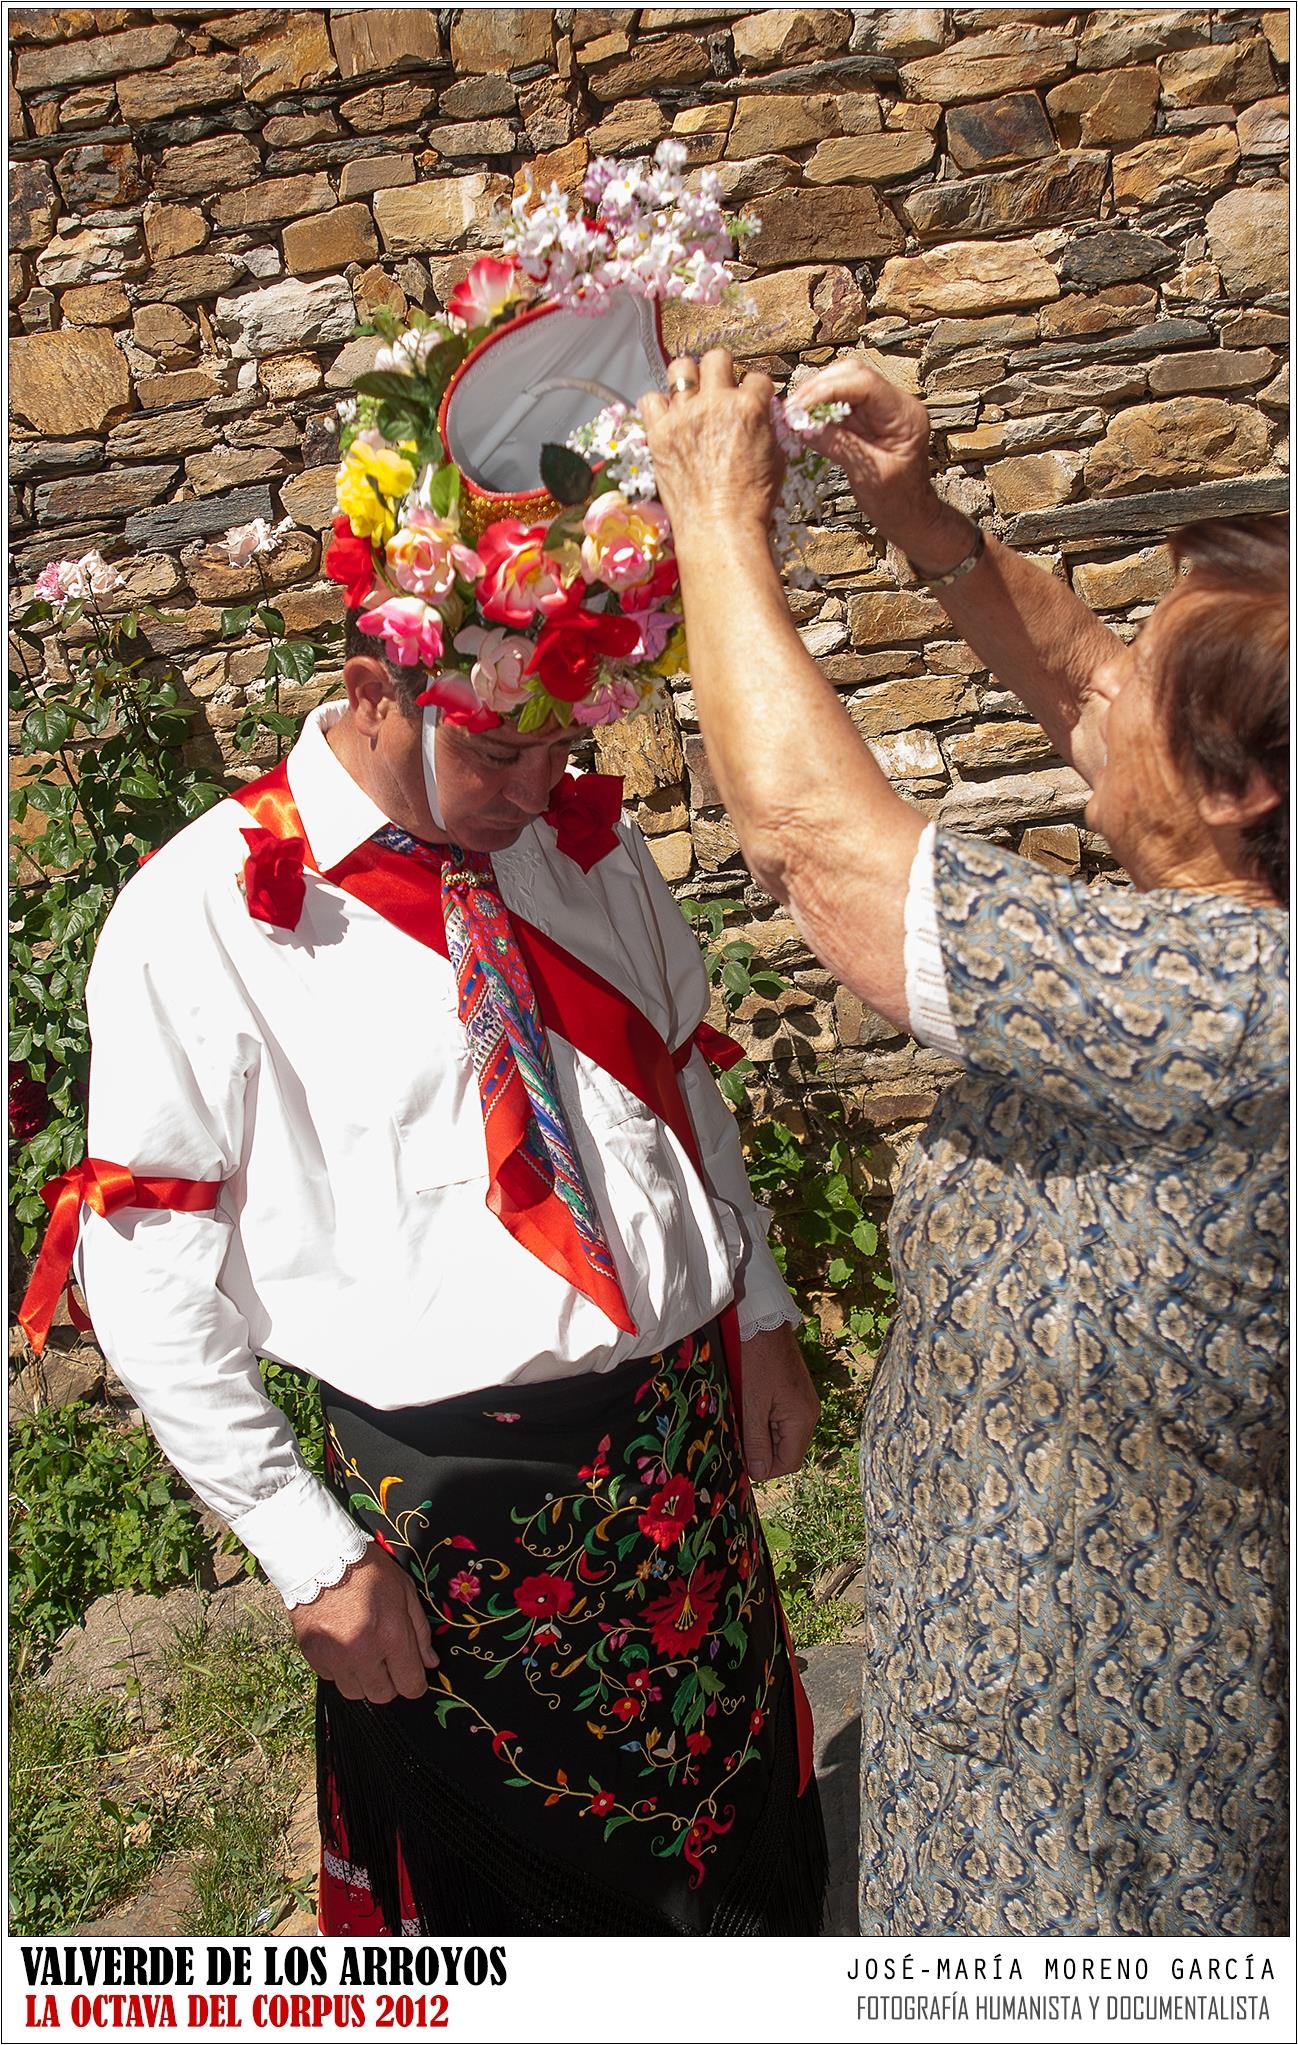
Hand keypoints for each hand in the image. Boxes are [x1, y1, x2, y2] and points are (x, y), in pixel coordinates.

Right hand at [290, 1542, 437, 1704]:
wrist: (319, 1557)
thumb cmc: (368, 1570)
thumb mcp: (404, 1591)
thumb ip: (419, 1631)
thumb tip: (429, 1663)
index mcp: (390, 1636)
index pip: (410, 1685)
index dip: (416, 1684)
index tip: (414, 1676)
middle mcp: (362, 1653)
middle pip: (382, 1695)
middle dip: (390, 1683)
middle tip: (388, 1660)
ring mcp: (334, 1657)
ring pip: (355, 1693)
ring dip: (364, 1679)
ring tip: (364, 1653)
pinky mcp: (312, 1656)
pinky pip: (331, 1678)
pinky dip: (340, 1669)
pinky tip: (343, 1646)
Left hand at [639, 348, 783, 541]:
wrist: (720, 528)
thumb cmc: (752, 502)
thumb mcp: (776, 460)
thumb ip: (767, 429)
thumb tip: (762, 417)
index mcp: (749, 408)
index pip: (757, 378)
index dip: (755, 391)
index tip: (751, 402)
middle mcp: (715, 404)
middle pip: (717, 359)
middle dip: (722, 371)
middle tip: (720, 390)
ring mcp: (684, 416)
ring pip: (680, 368)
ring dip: (688, 378)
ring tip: (690, 396)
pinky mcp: (659, 433)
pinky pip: (650, 400)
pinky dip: (658, 406)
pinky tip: (668, 419)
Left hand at [739, 1324, 818, 1483]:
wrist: (760, 1319)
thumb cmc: (755, 1358)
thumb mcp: (751, 1403)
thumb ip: (756, 1440)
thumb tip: (760, 1472)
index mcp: (803, 1418)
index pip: (789, 1463)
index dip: (764, 1468)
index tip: (740, 1459)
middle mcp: (808, 1412)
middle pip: (786, 1449)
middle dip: (761, 1449)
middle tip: (735, 1437)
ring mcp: (801, 1401)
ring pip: (780, 1433)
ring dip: (759, 1433)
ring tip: (739, 1418)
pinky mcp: (792, 1391)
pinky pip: (778, 1417)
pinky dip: (761, 1418)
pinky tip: (746, 1406)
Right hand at [790, 357, 964, 566]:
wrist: (911, 516)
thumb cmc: (898, 502)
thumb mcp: (868, 476)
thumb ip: (838, 446)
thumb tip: (804, 427)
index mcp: (904, 415)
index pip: (863, 383)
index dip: (827, 390)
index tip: (800, 407)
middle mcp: (895, 404)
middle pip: (852, 374)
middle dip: (818, 388)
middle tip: (791, 410)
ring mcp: (880, 409)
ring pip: (843, 383)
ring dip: (815, 397)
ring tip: (793, 416)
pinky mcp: (867, 418)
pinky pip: (840, 402)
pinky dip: (819, 409)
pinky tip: (803, 422)